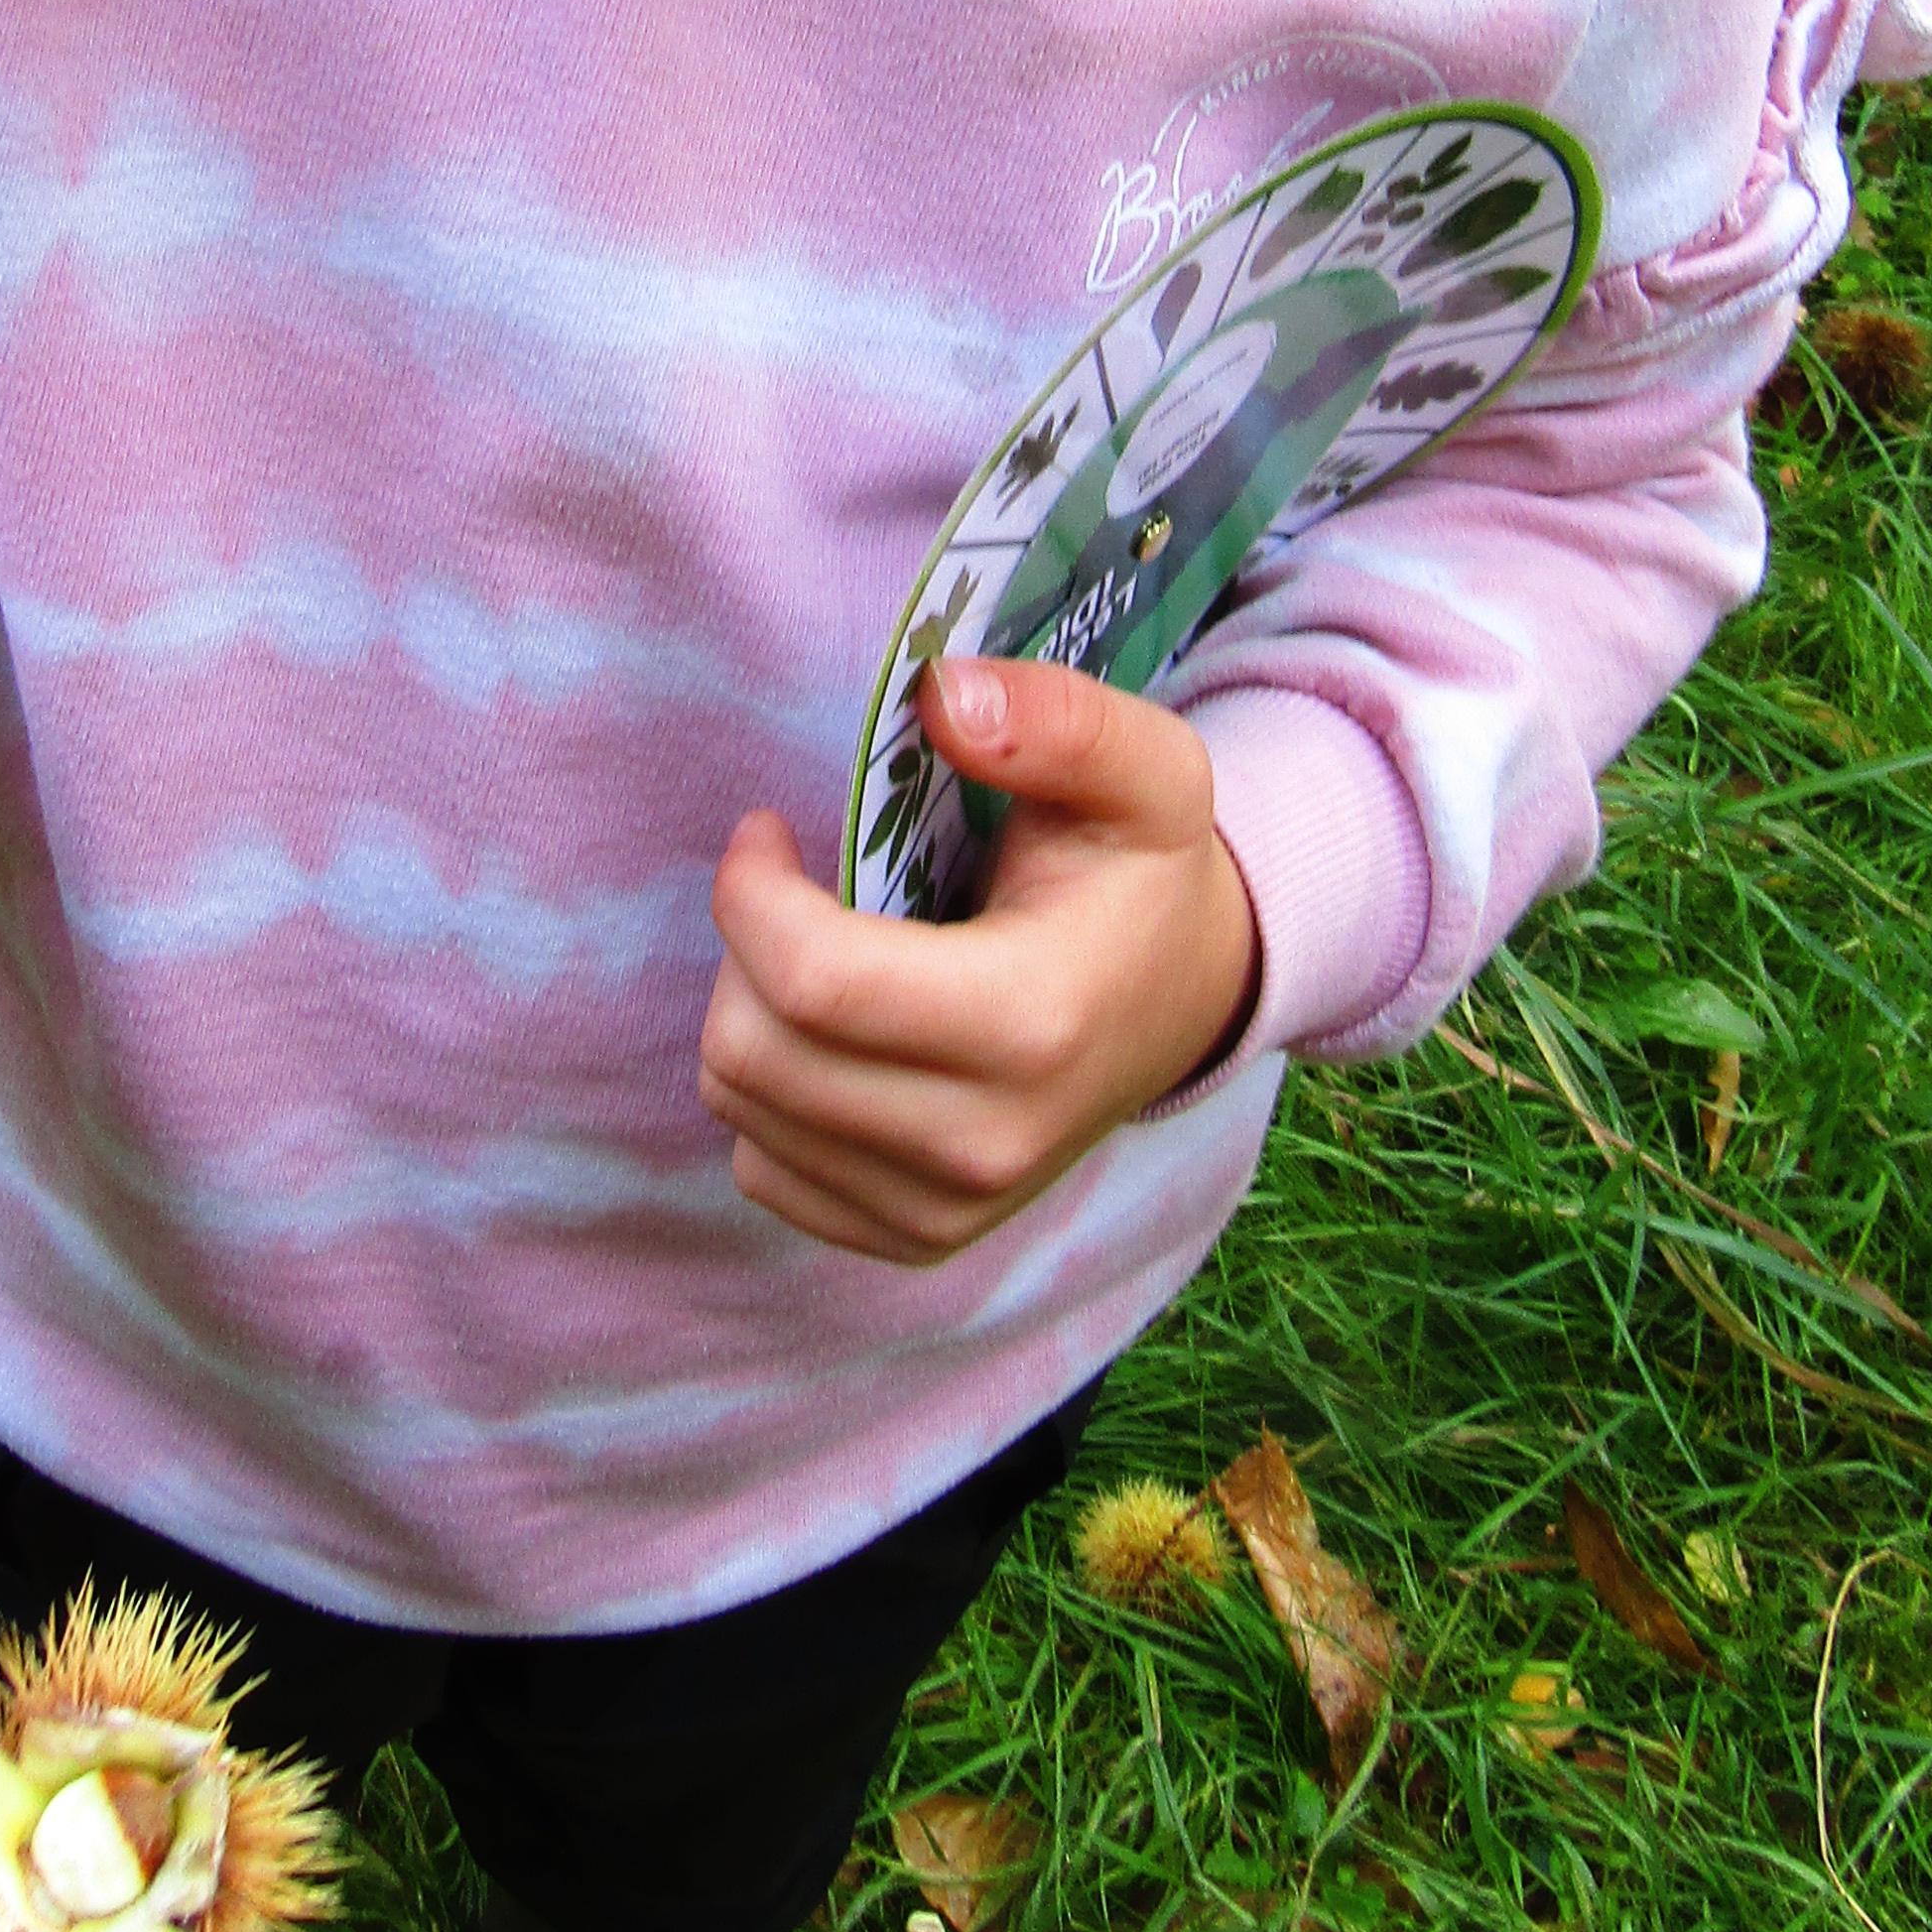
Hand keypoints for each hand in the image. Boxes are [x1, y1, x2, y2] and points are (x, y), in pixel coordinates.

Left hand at [700, 657, 1257, 1265]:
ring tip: (816, 952)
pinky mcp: (915, 1237)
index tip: (768, 830)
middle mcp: (985, 1142)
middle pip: (755, 1050)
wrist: (1189, 1001)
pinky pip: (761, 1171)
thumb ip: (1058, 718)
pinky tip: (831, 1035)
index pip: (810, 981)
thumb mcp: (1144, 771)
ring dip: (748, 1011)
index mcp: (1032, 1023)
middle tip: (789, 886)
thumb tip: (945, 693)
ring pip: (743, 1109)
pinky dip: (768, 1094)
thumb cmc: (1143, 874)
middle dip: (742, 945)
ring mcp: (947, 1209)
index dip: (750, 892)